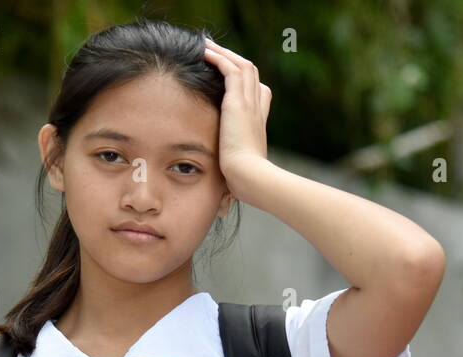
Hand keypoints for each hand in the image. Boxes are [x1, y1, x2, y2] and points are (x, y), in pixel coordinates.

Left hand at [201, 35, 273, 200]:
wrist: (251, 179)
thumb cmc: (244, 184)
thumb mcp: (237, 175)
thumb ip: (230, 177)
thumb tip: (223, 204)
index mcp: (258, 124)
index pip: (258, 93)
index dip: (246, 83)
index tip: (229, 78)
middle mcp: (257, 110)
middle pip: (250, 74)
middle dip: (233, 60)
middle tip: (214, 52)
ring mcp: (250, 104)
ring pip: (241, 66)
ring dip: (224, 54)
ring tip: (206, 46)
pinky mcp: (238, 102)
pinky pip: (230, 70)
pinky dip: (218, 58)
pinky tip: (203, 52)